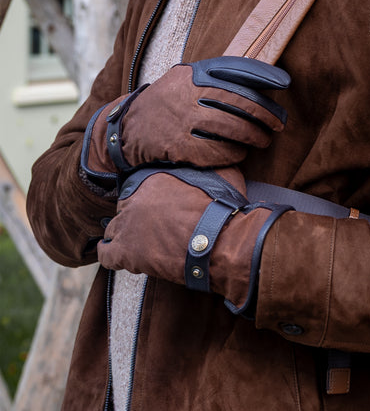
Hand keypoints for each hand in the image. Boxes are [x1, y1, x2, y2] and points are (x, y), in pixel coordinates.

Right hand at [81, 56, 289, 183]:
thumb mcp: (183, 80)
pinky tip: (241, 154)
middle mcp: (187, 93)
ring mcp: (182, 120)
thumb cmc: (166, 104)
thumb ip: (212, 78)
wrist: (126, 129)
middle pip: (239, 102)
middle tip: (279, 123)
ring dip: (254, 136)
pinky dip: (234, 153)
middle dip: (265, 114)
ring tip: (264, 140)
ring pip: (231, 128)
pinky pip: (217, 151)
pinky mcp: (179, 146)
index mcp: (191, 74)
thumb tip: (257, 81)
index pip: (234, 70)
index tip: (284, 84)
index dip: (263, 77)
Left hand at [97, 165, 291, 313]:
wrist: (219, 242)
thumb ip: (205, 164)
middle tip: (151, 226)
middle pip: (124, 207)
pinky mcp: (126, 252)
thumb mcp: (218, 175)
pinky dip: (110, 254)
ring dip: (124, 234)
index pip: (136, 187)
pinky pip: (106, 254)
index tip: (156, 207)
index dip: (146, 199)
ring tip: (138, 242)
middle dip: (135, 215)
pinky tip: (118, 256)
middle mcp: (135, 199)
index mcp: (153, 179)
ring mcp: (127, 225)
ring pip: (114, 229)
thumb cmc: (223, 209)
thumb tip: (209, 154)